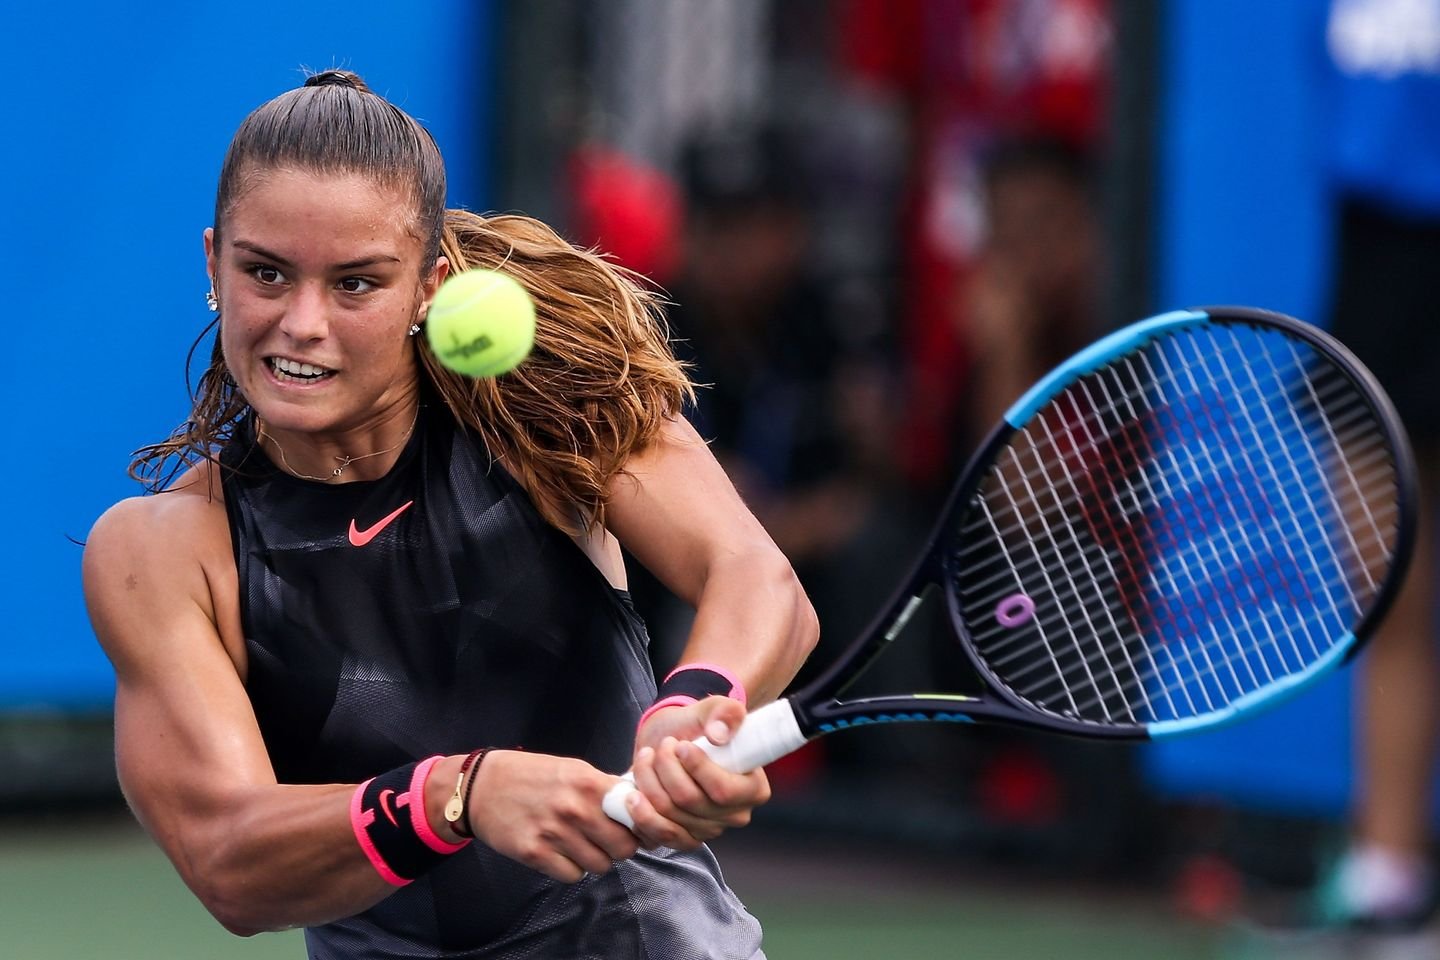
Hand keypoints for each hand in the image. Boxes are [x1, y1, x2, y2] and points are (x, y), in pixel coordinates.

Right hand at [466, 750, 643, 882]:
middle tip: (605, 840)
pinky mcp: (534, 854)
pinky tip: (560, 853)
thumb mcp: (572, 769)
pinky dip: (571, 869)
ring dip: (594, 859)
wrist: (481, 786)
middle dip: (618, 847)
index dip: (638, 826)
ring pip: (600, 865)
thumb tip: (637, 806)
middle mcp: (575, 808)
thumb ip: (604, 788)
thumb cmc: (531, 775)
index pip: (635, 816)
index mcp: (588, 783)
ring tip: (579, 845)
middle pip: (623, 848)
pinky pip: (572, 875)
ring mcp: (554, 833)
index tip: (632, 828)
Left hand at [626, 696, 770, 847]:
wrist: (673, 740)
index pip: (724, 791)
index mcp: (753, 789)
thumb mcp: (713, 708)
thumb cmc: (699, 726)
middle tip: (663, 745)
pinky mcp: (682, 838)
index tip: (681, 745)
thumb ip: (725, 712)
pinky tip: (633, 792)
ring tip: (647, 758)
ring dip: (649, 783)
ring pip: (670, 816)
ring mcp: (707, 831)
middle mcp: (734, 816)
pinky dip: (641, 813)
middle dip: (667, 769)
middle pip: (690, 802)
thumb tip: (719, 734)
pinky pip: (659, 836)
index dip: (697, 769)